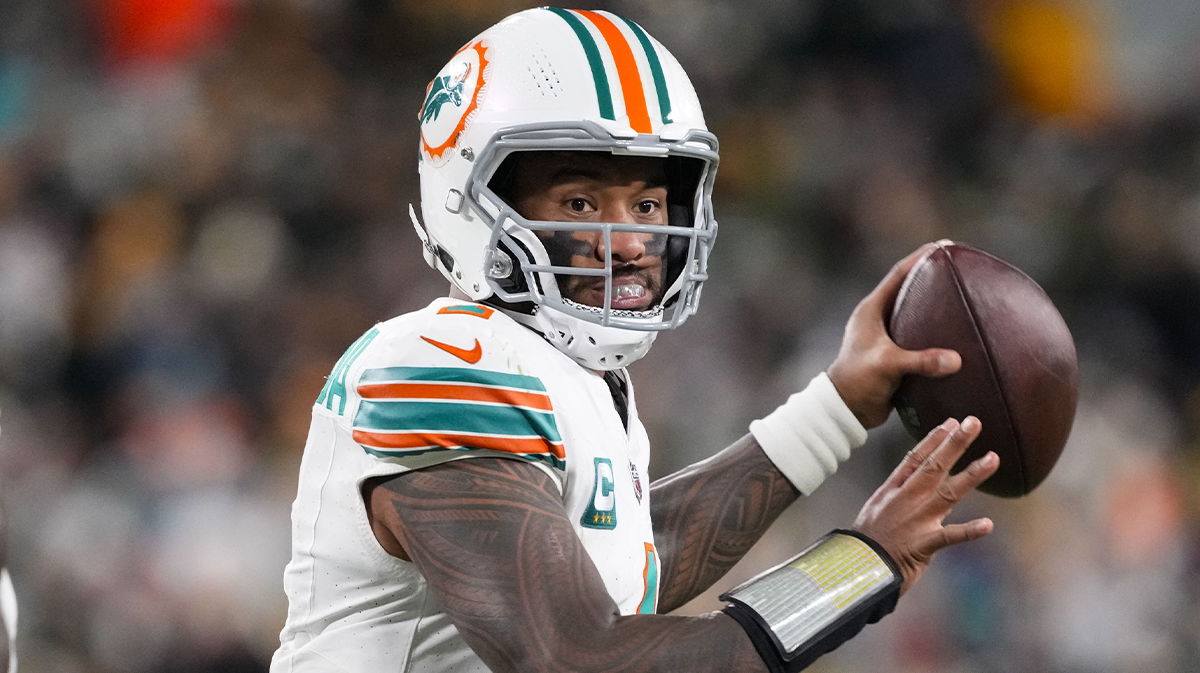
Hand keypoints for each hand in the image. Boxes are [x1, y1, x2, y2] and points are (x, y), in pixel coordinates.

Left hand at [827, 242, 960, 427]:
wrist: (846, 410)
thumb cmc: (857, 381)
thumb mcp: (888, 365)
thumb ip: (920, 360)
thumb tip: (956, 360)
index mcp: (871, 310)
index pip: (898, 274)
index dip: (920, 258)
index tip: (943, 246)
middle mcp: (878, 319)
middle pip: (909, 290)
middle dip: (931, 278)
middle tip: (959, 268)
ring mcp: (886, 337)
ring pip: (915, 314)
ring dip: (934, 306)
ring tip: (963, 298)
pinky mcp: (894, 355)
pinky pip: (918, 338)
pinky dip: (934, 333)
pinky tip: (956, 335)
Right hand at [853, 416, 996, 594]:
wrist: (857, 568)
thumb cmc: (868, 541)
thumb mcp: (877, 507)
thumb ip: (897, 489)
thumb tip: (913, 472)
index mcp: (894, 490)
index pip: (916, 459)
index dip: (934, 440)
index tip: (950, 422)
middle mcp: (907, 500)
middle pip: (934, 466)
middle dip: (955, 444)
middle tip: (973, 422)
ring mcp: (917, 520)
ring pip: (948, 492)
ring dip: (972, 475)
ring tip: (993, 458)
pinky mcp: (924, 544)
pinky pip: (950, 536)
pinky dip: (969, 531)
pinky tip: (988, 525)